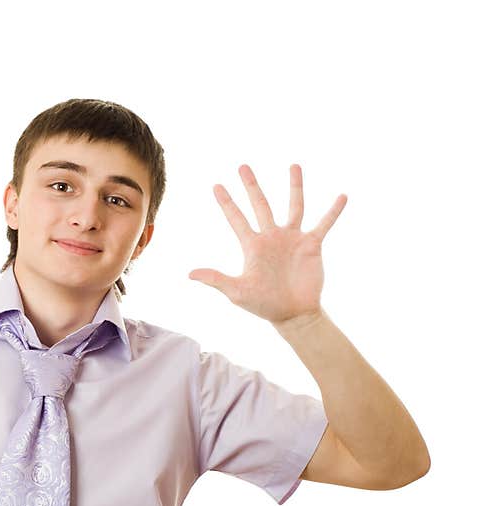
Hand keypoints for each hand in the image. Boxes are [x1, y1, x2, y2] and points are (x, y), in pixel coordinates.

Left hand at [188, 163, 346, 326]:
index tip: (216, 185)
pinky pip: (324, 224)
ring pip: (294, 206)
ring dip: (294, 187)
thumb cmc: (263, 304)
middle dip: (252, 186)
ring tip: (294, 165)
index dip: (226, 202)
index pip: (236, 219)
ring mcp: (292, 239)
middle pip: (261, 205)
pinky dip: (333, 211)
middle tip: (243, 166)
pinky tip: (342, 196)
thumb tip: (189, 274)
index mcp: (253, 245)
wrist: (292, 314)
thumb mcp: (237, 291)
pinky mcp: (312, 245)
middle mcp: (272, 237)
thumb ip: (216, 279)